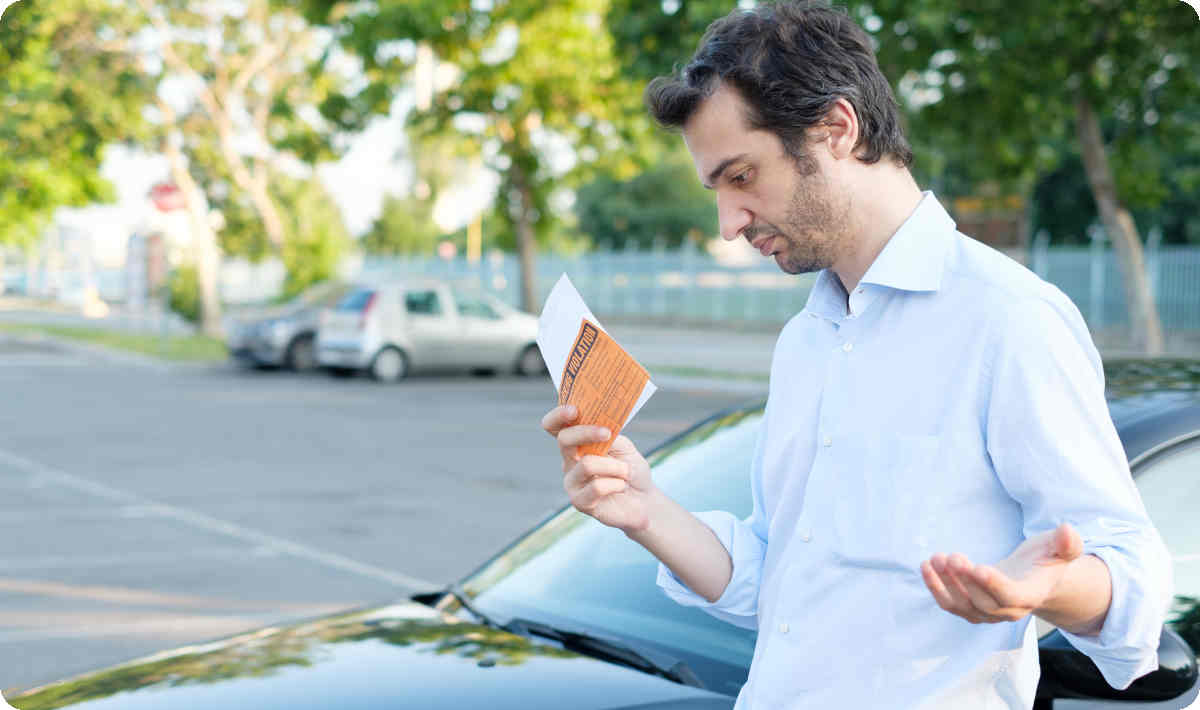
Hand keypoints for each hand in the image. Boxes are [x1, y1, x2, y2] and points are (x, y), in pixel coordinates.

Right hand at [541, 405, 654, 532]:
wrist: (643, 499)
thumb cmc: (630, 469)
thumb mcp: (623, 446)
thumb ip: (609, 435)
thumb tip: (600, 427)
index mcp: (576, 444)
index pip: (555, 427)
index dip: (558, 416)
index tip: (574, 410)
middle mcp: (569, 461)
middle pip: (564, 440)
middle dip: (586, 432)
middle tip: (607, 433)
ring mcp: (572, 482)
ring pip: (587, 464)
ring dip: (615, 466)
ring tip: (626, 472)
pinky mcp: (579, 502)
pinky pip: (597, 487)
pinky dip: (616, 484)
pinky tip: (621, 487)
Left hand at [921, 523, 1083, 623]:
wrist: (1032, 577)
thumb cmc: (1045, 559)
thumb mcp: (1059, 549)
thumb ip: (1066, 544)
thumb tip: (1069, 530)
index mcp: (1031, 594)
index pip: (1011, 596)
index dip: (994, 585)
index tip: (977, 567)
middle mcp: (1009, 610)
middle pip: (983, 602)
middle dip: (965, 580)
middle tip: (951, 557)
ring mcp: (987, 613)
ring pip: (963, 606)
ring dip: (946, 584)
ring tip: (935, 558)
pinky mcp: (970, 609)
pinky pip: (950, 605)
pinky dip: (935, 588)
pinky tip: (925, 567)